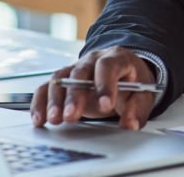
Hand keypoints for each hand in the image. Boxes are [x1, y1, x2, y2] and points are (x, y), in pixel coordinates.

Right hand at [31, 47, 156, 130]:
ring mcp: (75, 69)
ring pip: (59, 78)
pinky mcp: (63, 81)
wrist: (124, 73)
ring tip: (54, 119)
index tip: (105, 106)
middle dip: (74, 95)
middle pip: (79, 72)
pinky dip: (41, 103)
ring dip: (54, 100)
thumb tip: (130, 125)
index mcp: (116, 58)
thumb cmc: (133, 83)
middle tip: (72, 116)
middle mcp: (93, 60)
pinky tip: (39, 119)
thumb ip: (137, 110)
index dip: (105, 84)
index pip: (108, 66)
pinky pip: (46, 88)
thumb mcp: (143, 95)